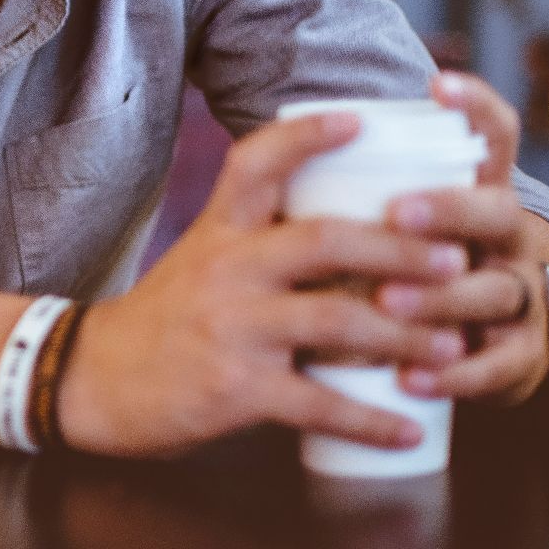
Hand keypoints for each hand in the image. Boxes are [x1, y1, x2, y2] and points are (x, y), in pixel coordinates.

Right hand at [57, 111, 471, 457]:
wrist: (92, 379)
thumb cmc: (163, 319)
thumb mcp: (201, 259)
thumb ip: (263, 243)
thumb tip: (353, 234)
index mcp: (221, 230)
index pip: (259, 163)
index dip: (308, 136)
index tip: (360, 118)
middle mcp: (228, 268)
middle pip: (325, 241)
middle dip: (400, 248)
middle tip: (455, 260)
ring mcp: (233, 327)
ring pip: (336, 320)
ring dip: (406, 335)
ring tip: (455, 347)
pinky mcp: (236, 388)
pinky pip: (318, 402)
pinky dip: (370, 420)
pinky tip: (406, 430)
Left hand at [379, 72, 548, 405]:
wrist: (474, 346)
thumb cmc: (408, 267)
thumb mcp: (393, 223)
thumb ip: (359, 186)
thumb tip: (284, 132)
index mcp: (477, 193)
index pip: (494, 136)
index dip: (476, 105)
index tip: (438, 84)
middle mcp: (508, 237)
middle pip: (497, 210)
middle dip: (449, 209)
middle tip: (397, 211)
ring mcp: (519, 295)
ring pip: (494, 290)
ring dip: (441, 296)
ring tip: (389, 301)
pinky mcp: (519, 356)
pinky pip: (497, 366)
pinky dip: (455, 373)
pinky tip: (414, 377)